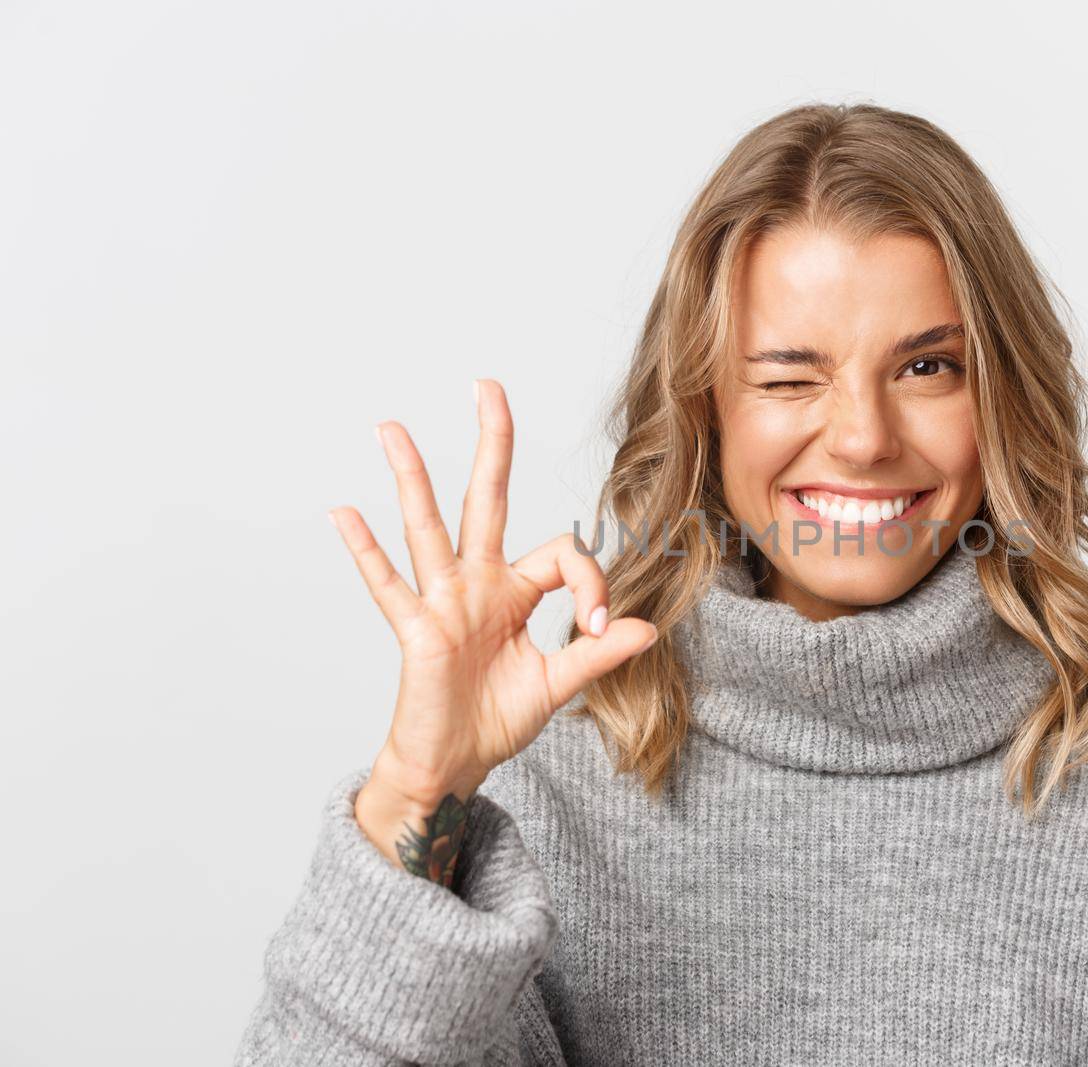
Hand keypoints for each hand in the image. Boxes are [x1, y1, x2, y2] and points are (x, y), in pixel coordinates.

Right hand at [328, 378, 656, 881]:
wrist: (453, 763)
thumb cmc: (497, 720)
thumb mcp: (558, 684)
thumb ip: (598, 653)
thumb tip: (648, 629)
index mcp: (516, 591)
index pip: (562, 554)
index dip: (591, 583)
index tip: (599, 626)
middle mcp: (477, 583)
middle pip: (486, 499)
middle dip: (492, 443)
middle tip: (487, 386)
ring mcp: (442, 602)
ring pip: (427, 527)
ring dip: (411, 477)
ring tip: (392, 427)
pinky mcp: (417, 631)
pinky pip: (389, 585)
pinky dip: (365, 551)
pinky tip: (344, 512)